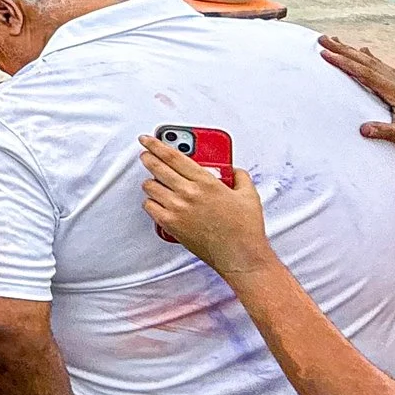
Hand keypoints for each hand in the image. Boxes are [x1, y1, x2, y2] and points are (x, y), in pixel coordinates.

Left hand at [138, 140, 271, 272]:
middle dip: (148, 158)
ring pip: (150, 186)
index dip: (156, 144)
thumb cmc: (245, 229)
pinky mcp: (171, 224)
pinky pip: (149, 206)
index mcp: (206, 181)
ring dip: (151, 181)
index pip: (173, 156)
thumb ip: (240, 177)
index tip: (148, 139)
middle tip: (145, 154)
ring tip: (155, 181)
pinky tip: (157, 201)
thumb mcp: (249, 195)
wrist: (240, 255)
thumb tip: (233, 170)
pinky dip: (151, 201)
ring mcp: (177, 208)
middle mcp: (188, 192)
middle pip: (157, 167)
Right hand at [318, 35, 394, 163]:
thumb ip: (385, 131)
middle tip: (324, 38)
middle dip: (345, 50)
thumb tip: (362, 129)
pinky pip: (384, 69)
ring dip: (356, 52)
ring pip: (376, 63)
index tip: (325, 53)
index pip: (366, 74)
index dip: (345, 63)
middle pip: (369, 63)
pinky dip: (372, 59)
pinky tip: (368, 54)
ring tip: (340, 42)